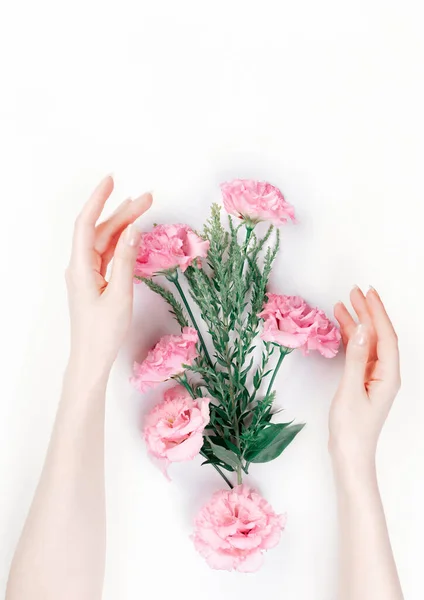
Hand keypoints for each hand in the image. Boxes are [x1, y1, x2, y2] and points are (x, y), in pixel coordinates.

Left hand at [65, 175, 151, 375]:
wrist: (91, 358)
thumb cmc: (103, 332)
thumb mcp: (120, 295)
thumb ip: (126, 260)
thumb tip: (134, 231)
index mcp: (81, 267)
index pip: (87, 224)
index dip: (98, 200)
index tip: (111, 180)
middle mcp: (81, 266)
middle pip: (100, 230)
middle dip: (123, 212)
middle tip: (148, 197)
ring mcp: (88, 273)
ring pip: (105, 241)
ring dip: (124, 226)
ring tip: (145, 209)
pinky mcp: (96, 281)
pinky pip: (108, 254)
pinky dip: (122, 242)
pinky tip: (134, 234)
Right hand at [329, 286, 400, 471]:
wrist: (350, 455)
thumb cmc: (351, 427)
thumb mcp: (351, 390)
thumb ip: (355, 358)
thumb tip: (360, 329)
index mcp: (388, 375)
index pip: (385, 336)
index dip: (377, 313)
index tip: (366, 294)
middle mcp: (385, 373)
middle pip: (378, 335)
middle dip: (368, 312)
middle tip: (354, 291)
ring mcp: (374, 377)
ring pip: (367, 342)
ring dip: (356, 323)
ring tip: (342, 304)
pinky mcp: (363, 381)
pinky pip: (359, 353)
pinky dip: (350, 338)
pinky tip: (341, 328)